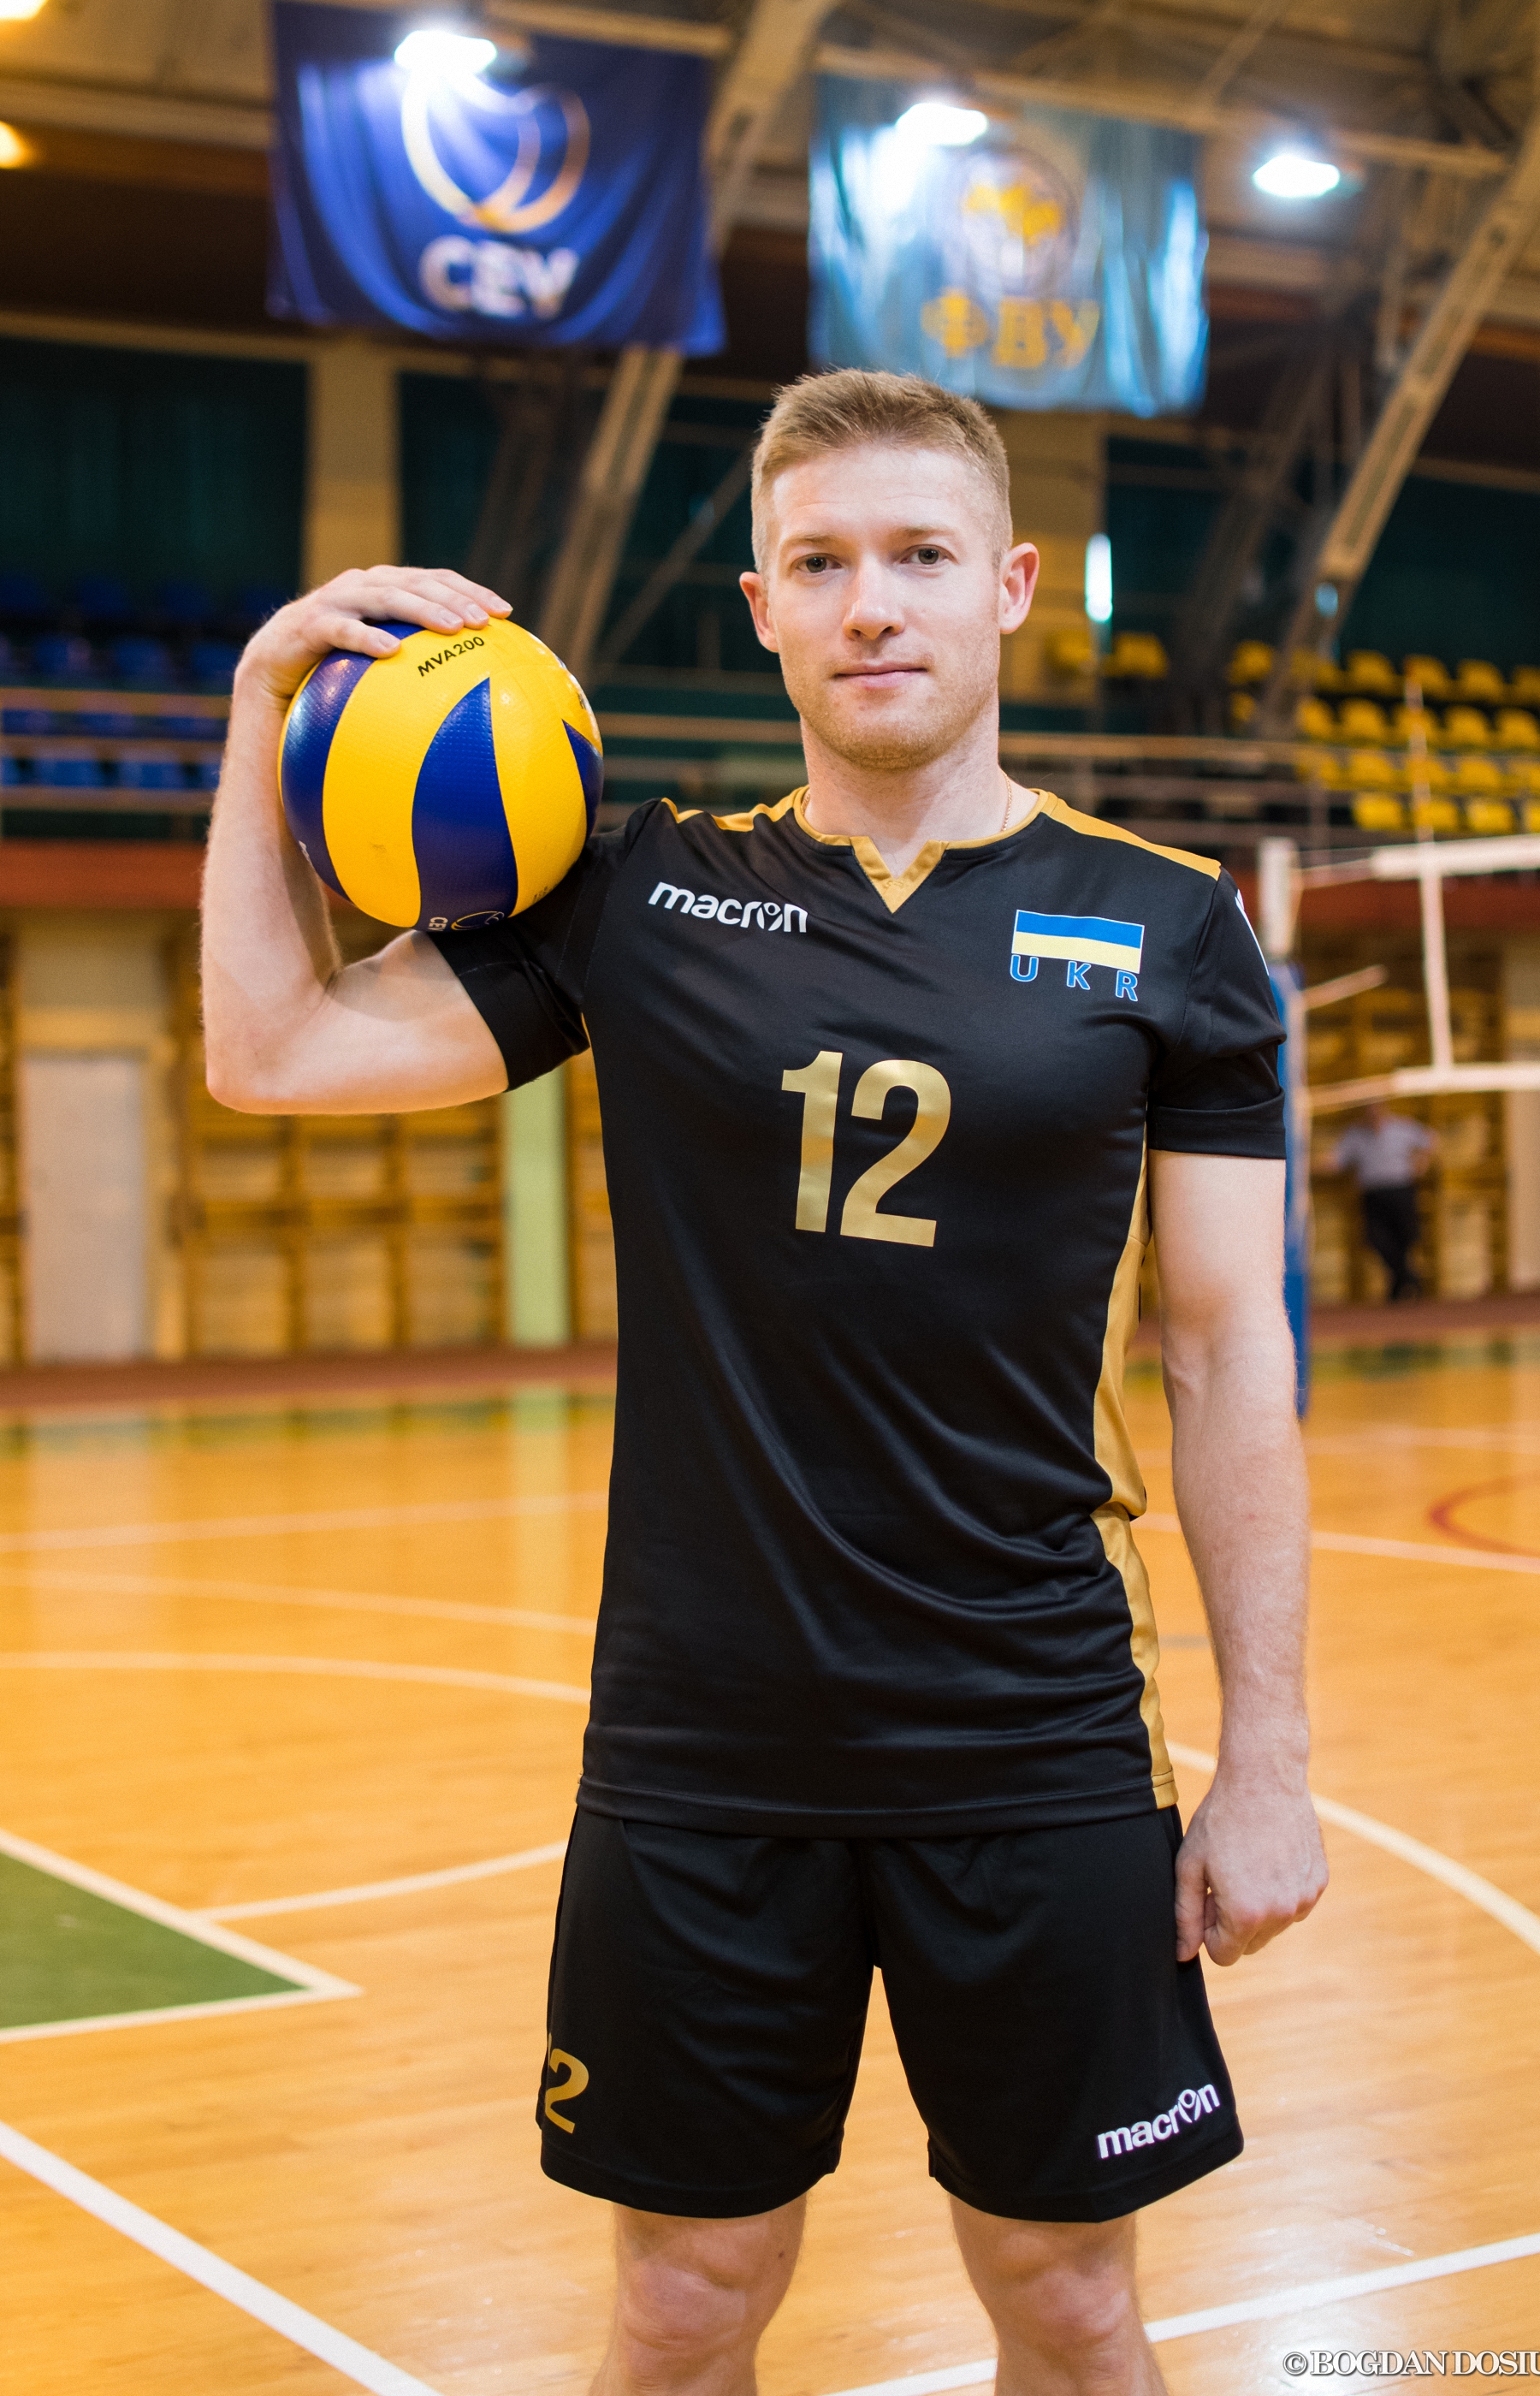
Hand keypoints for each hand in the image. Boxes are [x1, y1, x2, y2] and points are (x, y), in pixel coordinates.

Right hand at [234, 565, 510, 710]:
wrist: (270, 679)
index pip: (433, 580)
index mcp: (382, 589)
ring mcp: (331, 603)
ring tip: (452, 628)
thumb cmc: (332, 679)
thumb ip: (415, 667)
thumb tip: (472, 699)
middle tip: (483, 620)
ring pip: (382, 595)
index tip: (506, 612)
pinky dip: (364, 636)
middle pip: (413, 581)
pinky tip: (391, 651)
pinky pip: (339, 629)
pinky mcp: (305, 626)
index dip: (469, 590)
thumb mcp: (379, 670)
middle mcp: (359, 586)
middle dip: (452, 597)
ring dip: (421, 609)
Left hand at [1174, 1771, 1326, 1964]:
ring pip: (1274, 1926)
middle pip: (1250, 1945)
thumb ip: (1185, 1916)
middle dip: (1233, 1921)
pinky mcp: (1319, 1883)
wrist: (1263, 1779)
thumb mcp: (1190, 1866)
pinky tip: (1269, 1857)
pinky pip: (1294, 1905)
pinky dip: (1281, 1891)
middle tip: (1224, 1878)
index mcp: (1245, 1914)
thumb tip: (1183, 1955)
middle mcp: (1281, 1914)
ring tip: (1247, 1864)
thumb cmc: (1220, 1820)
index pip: (1223, 1955)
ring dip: (1259, 1907)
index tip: (1207, 1897)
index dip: (1208, 1928)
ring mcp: (1305, 1899)